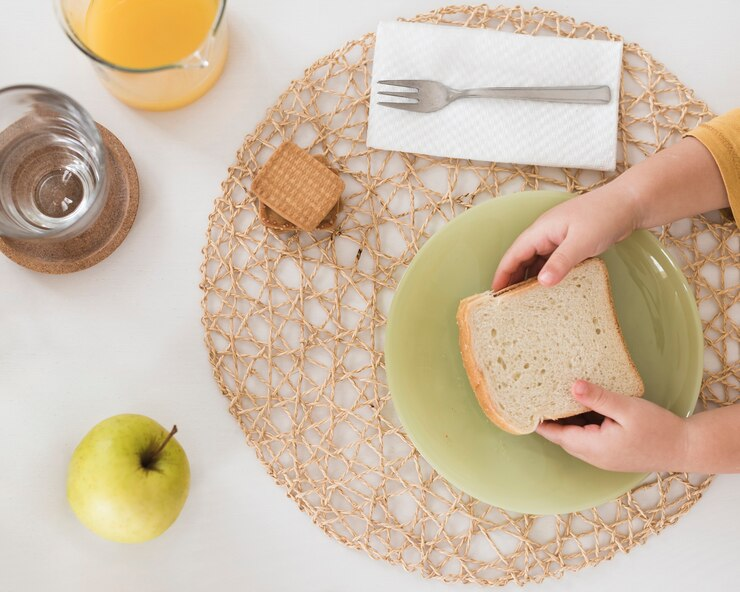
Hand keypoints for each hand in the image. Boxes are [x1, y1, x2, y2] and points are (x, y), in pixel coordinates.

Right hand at [492, 187, 637, 290]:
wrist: (630, 203)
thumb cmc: (605, 216)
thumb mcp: (581, 242)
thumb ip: (560, 262)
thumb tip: (541, 283)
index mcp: (541, 230)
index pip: (514, 255)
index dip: (502, 275)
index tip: (495, 295)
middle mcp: (545, 233)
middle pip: (521, 259)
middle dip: (512, 279)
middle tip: (507, 304)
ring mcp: (557, 238)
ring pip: (536, 261)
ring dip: (529, 278)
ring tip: (524, 301)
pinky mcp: (569, 243)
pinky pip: (551, 262)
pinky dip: (546, 275)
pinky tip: (548, 288)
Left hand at [536, 381, 688, 472]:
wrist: (686, 448)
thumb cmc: (659, 429)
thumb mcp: (627, 408)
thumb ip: (598, 398)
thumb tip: (572, 386)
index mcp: (594, 447)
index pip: (556, 434)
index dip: (538, 422)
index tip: (522, 407)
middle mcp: (594, 455)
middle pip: (562, 435)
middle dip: (548, 418)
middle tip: (533, 395)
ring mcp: (602, 455)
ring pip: (575, 435)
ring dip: (565, 419)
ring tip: (550, 395)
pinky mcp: (611, 451)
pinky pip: (588, 436)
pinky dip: (580, 422)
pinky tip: (579, 404)